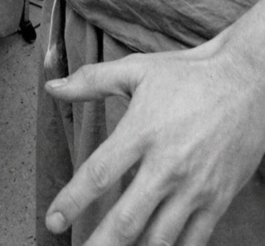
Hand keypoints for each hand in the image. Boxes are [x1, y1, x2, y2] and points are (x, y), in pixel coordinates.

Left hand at [44, 31, 264, 245]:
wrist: (247, 84)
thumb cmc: (187, 75)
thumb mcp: (136, 69)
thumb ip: (91, 81)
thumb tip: (52, 86)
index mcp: (142, 132)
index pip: (100, 174)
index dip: (73, 201)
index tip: (53, 220)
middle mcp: (167, 166)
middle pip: (126, 218)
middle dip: (99, 243)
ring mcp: (195, 187)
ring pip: (159, 238)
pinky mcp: (218, 199)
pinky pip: (193, 240)